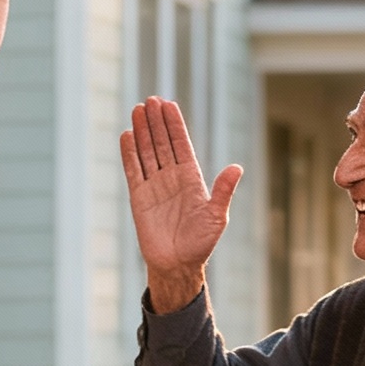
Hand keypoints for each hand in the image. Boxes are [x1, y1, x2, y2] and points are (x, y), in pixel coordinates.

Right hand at [121, 98, 241, 312]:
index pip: (181, 145)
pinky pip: (133, 170)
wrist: (178, 265)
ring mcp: (154, 186)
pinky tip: (127, 135)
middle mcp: (172, 178)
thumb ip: (223, 190)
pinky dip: (129, 153)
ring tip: (137, 110)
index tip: (168, 104)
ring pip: (146, 152)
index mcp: (192, 179)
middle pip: (162, 143)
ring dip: (142, 131)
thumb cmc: (201, 243)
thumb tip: (237, 167)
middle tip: (150, 100)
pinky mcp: (138, 197)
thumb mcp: (217, 216)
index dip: (175, 125)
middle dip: (157, 122)